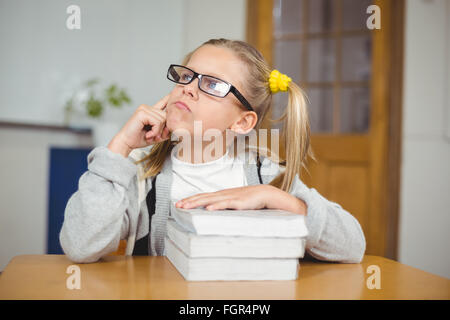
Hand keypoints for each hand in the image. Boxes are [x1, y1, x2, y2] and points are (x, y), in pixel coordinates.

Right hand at [107, 95, 170, 156]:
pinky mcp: (142, 112)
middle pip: (166, 115)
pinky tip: (148, 135)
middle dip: (164, 128)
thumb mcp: (157, 135)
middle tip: (156, 137)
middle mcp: (147, 107)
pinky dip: (155, 131)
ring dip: (158, 131)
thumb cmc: (139, 139)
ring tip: (150, 136)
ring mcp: (144, 108)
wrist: (126, 143)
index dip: (168, 98)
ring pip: (163, 119)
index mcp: (150, 111)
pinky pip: (157, 122)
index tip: (173, 91)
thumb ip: (165, 130)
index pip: (162, 103)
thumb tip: (173, 127)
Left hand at [175, 184, 306, 214]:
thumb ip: (224, 205)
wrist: (266, 194)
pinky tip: (208, 209)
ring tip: (187, 206)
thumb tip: (212, 212)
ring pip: (211, 200)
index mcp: (221, 195)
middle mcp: (223, 195)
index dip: (190, 200)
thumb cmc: (250, 199)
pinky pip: (226, 204)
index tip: (179, 204)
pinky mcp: (239, 202)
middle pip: (203, 197)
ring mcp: (230, 197)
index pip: (202, 196)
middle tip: (177, 206)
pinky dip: (216, 206)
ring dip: (198, 203)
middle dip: (189, 201)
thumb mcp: (234, 202)